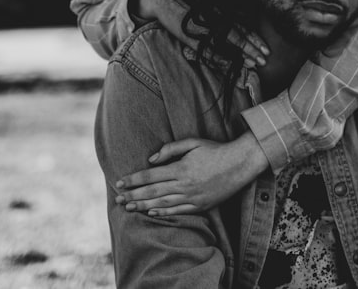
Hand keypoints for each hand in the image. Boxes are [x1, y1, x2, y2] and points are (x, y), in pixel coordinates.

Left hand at [114, 132, 268, 215]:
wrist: (240, 164)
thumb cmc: (215, 150)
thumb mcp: (193, 143)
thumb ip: (170, 149)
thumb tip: (151, 160)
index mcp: (181, 168)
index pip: (151, 175)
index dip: (134, 179)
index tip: (119, 182)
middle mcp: (185, 185)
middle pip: (153, 191)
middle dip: (133, 195)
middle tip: (117, 199)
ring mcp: (193, 197)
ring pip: (163, 203)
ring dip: (143, 206)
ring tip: (129, 208)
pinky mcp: (201, 205)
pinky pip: (178, 211)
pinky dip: (163, 213)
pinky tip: (151, 213)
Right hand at [137, 0, 269, 67]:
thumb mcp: (208, 1)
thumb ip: (222, 11)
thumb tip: (240, 19)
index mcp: (219, 10)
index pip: (242, 26)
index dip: (255, 38)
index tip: (266, 48)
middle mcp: (214, 19)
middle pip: (238, 36)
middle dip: (252, 49)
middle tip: (265, 60)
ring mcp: (203, 29)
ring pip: (226, 44)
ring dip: (240, 55)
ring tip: (253, 63)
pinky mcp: (191, 37)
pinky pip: (208, 50)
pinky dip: (219, 58)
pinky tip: (229, 65)